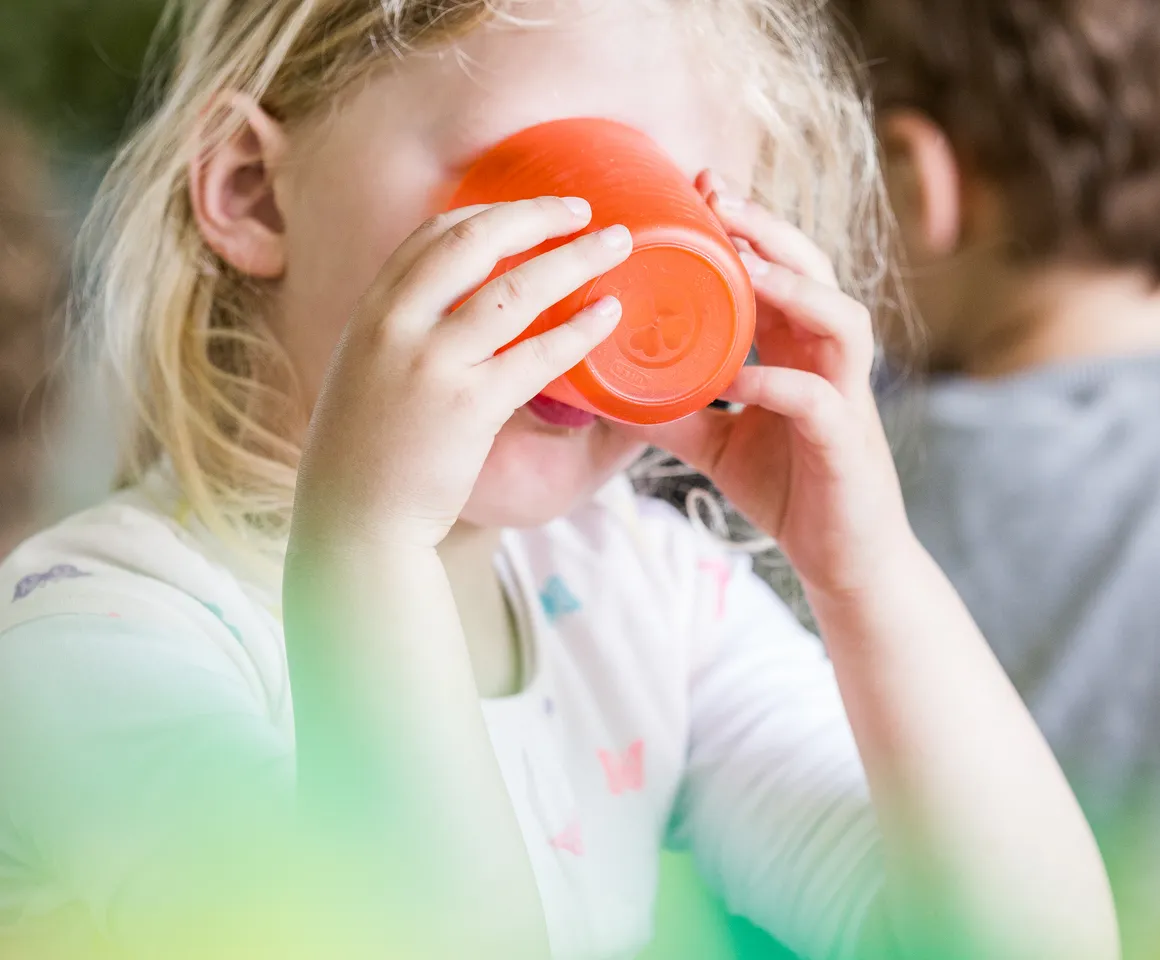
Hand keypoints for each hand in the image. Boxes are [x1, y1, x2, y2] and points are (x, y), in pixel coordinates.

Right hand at [292, 198, 631, 550]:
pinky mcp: (469, 407)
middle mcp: (397, 324)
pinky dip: (579, 330)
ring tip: (618, 245)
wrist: (353, 518)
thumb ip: (407, 331)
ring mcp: (433, 363)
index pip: (433, 234)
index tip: (530, 211)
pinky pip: (537, 355)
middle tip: (584, 210)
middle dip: (536, 215)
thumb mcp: (368, 369)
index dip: (490, 211)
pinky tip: (608, 316)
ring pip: (516, 290)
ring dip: (575, 259)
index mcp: (373, 310)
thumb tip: (465, 307)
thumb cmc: (367, 452)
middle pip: (475, 239)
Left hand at [632, 172, 911, 597]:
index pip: (778, 270)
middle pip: (812, 271)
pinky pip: (816, 399)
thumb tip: (608, 392)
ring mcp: (845, 396)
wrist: (843, 560)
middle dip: (766, 228)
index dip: (744, 229)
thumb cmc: (790, 490)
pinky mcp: (847, 441)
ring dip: (791, 286)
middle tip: (713, 195)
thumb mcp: (717, 444)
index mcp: (798, 350)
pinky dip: (777, 383)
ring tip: (742, 263)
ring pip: (838, 318)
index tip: (695, 191)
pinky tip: (736, 378)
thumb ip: (675, 412)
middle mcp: (827, 360)